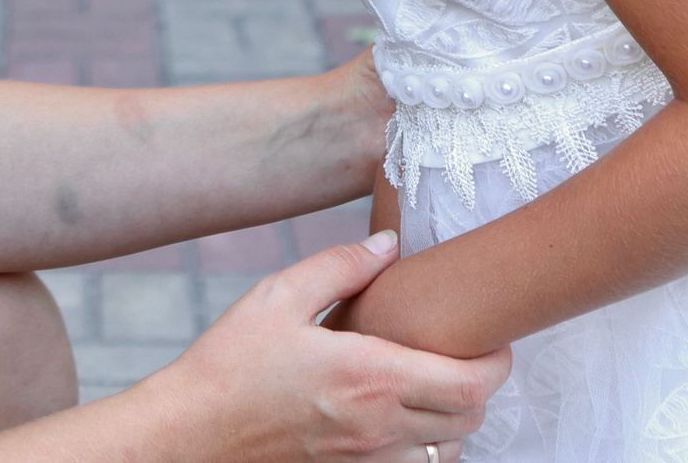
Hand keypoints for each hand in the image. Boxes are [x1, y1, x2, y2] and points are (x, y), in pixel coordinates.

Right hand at [140, 233, 506, 460]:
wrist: (190, 433)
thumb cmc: (229, 363)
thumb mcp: (278, 296)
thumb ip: (340, 266)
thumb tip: (388, 245)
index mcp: (371, 376)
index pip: (472, 383)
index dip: (497, 362)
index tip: (493, 339)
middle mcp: (379, 427)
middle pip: (470, 420)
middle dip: (480, 387)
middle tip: (463, 353)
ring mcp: (367, 461)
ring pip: (446, 452)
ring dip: (453, 421)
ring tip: (431, 385)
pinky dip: (421, 448)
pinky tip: (396, 417)